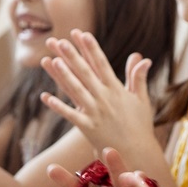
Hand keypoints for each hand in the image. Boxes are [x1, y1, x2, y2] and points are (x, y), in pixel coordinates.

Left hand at [40, 30, 158, 154]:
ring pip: (76, 90)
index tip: (82, 34)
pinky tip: (45, 97)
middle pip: (86, 73)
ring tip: (51, 61)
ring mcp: (95, 112)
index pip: (101, 64)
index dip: (91, 48)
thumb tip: (143, 57)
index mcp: (117, 90)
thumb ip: (138, 77)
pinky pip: (70, 115)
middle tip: (60, 41)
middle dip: (73, 56)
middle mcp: (105, 98)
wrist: (137, 152)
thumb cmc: (139, 126)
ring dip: (63, 75)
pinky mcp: (88, 127)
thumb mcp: (141, 99)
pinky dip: (58, 106)